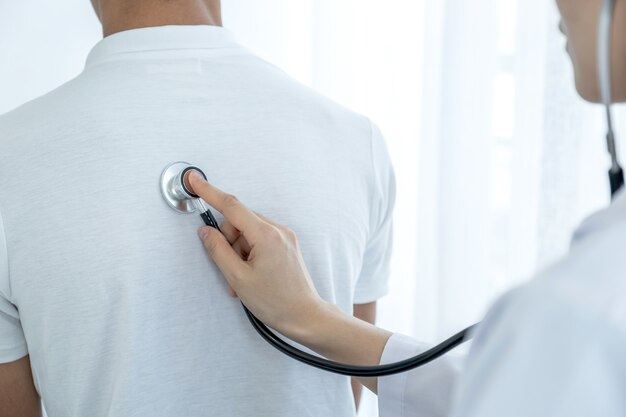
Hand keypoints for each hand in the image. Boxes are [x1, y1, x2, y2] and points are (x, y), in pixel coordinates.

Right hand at [187, 171, 328, 339]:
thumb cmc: (276, 302)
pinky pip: (260, 240)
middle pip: (239, 222)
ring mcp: (285, 237)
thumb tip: (206, 232)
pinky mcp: (287, 244)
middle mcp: (278, 230)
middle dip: (228, 241)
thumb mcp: (238, 278)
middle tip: (229, 269)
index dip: (210, 192)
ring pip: (248, 232)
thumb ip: (218, 251)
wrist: (305, 316)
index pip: (232, 206)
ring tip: (242, 280)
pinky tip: (251, 276)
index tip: (195, 179)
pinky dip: (249, 254)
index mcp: (266, 235)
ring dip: (238, 252)